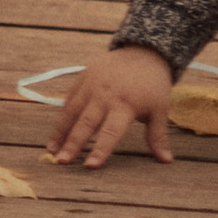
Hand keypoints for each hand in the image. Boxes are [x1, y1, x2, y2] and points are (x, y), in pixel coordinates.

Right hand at [45, 45, 174, 168]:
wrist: (144, 51)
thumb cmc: (153, 85)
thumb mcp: (160, 108)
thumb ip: (158, 135)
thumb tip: (166, 161)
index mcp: (126, 104)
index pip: (111, 131)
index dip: (101, 149)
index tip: (90, 166)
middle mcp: (106, 94)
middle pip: (87, 122)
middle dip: (74, 142)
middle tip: (62, 161)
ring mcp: (92, 83)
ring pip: (72, 110)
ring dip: (61, 131)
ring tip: (51, 150)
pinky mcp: (84, 76)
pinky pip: (70, 97)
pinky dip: (63, 115)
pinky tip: (56, 133)